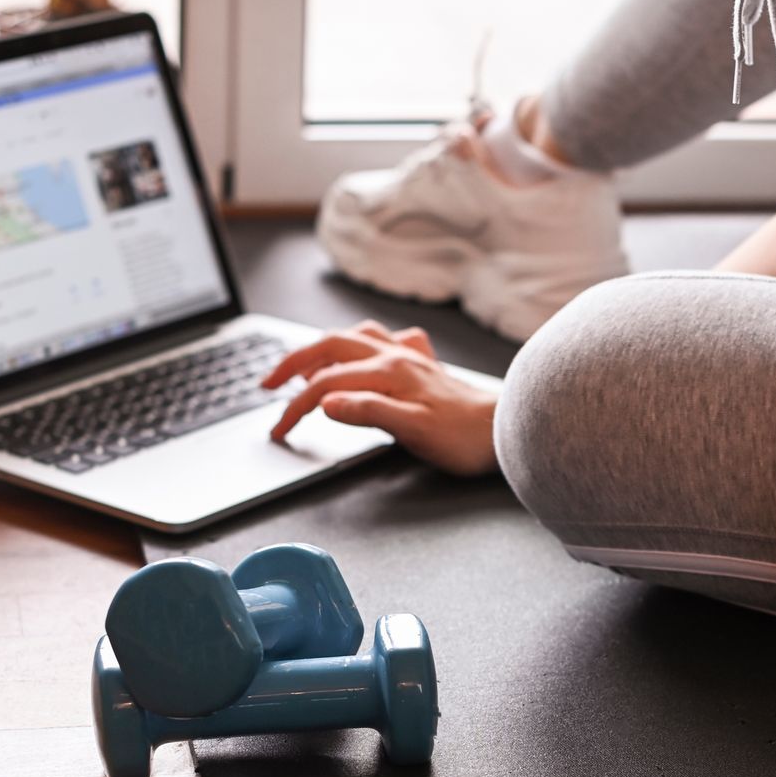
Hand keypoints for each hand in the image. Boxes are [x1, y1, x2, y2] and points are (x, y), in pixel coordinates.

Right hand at [263, 321, 499, 475]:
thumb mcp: (413, 431)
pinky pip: (384, 342)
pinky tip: (364, 354)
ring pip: (355, 338)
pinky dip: (362, 345)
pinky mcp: (422, 366)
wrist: (507, 431)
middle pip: (330, 346)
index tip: (278, 430)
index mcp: (388, 373)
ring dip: (323, 347)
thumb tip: (326, 402)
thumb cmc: (465, 438)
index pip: (326, 386)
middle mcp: (396, 357)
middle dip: (294, 362)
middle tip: (268, 383)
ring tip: (305, 366)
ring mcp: (409, 358)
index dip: (295, 408)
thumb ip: (368, 412)